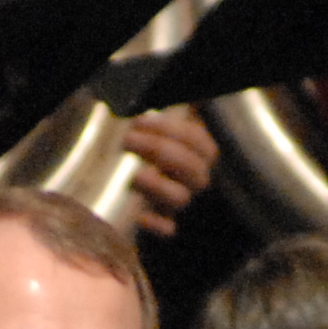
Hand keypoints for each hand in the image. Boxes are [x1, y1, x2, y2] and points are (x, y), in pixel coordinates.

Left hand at [117, 108, 215, 233]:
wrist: (138, 194)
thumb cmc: (153, 157)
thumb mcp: (165, 133)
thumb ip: (178, 115)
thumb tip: (192, 98)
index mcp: (198, 155)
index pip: (199, 141)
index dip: (172, 129)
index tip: (140, 121)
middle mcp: (193, 180)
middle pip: (192, 168)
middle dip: (160, 150)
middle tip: (128, 140)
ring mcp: (178, 204)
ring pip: (181, 198)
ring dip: (159, 185)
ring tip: (136, 175)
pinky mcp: (162, 224)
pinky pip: (168, 230)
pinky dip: (157, 224)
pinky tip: (141, 216)